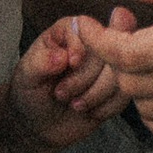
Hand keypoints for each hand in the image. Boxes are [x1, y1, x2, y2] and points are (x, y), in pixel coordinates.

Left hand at [7, 13, 126, 152]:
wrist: (40, 125)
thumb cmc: (30, 93)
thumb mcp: (26, 77)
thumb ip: (40, 62)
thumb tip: (62, 56)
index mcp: (69, 31)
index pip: (87, 27)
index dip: (81, 48)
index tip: (70, 64)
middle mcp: (93, 45)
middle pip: (106, 51)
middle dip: (85, 78)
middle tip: (62, 94)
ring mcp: (108, 67)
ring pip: (120, 73)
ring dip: (96, 94)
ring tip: (74, 105)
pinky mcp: (118, 88)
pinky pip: (126, 94)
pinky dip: (108, 107)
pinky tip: (90, 112)